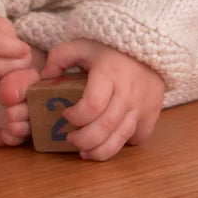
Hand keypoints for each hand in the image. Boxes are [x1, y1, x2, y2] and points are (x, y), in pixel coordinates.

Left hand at [40, 39, 164, 160]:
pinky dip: (123, 144)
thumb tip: (45, 75)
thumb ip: (61, 56)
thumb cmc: (111, 48)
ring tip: (85, 152)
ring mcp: (142, 105)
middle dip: (84, 140)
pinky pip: (137, 137)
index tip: (65, 114)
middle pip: (105, 127)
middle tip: (70, 139)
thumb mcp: (84, 44)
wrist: (149, 45)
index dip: (76, 116)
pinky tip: (109, 141)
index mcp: (109, 72)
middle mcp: (127, 91)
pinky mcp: (152, 114)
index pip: (92, 105)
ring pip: (121, 137)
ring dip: (100, 151)